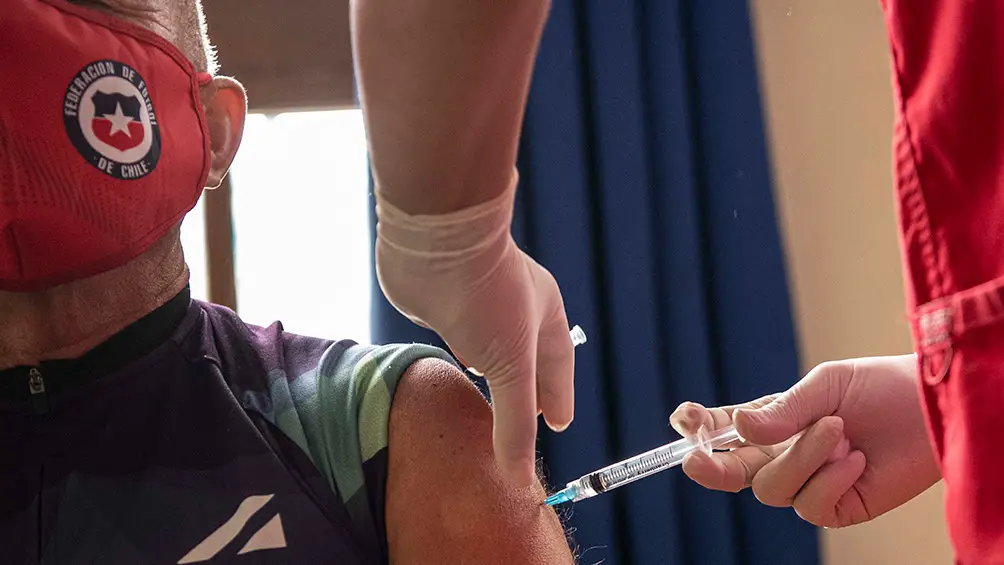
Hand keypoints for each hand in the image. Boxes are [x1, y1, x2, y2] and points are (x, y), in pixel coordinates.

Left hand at [375, 180, 573, 486]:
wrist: (436, 240)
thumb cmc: (487, 295)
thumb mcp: (512, 365)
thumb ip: (514, 421)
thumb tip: (519, 476)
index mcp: (546, 315)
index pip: (558, 368)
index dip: (558, 398)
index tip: (559, 423)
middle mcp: (516, 309)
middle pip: (526, 360)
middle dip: (527, 390)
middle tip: (530, 421)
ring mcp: (479, 304)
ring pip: (490, 350)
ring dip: (492, 375)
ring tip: (492, 401)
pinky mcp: (445, 303)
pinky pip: (457, 339)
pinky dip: (461, 358)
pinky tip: (457, 365)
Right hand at [669, 355, 939, 526]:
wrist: (930, 408)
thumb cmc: (877, 388)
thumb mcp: (824, 386)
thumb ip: (781, 410)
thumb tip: (738, 426)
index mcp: (771, 423)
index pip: (721, 431)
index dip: (696, 430)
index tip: (685, 420)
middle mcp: (782, 455)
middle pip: (730, 473)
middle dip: (709, 469)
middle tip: (696, 461)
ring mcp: (807, 484)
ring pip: (772, 489)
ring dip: (803, 457)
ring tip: (841, 430)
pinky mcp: (836, 507)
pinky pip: (811, 506)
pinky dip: (830, 479)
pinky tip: (856, 459)